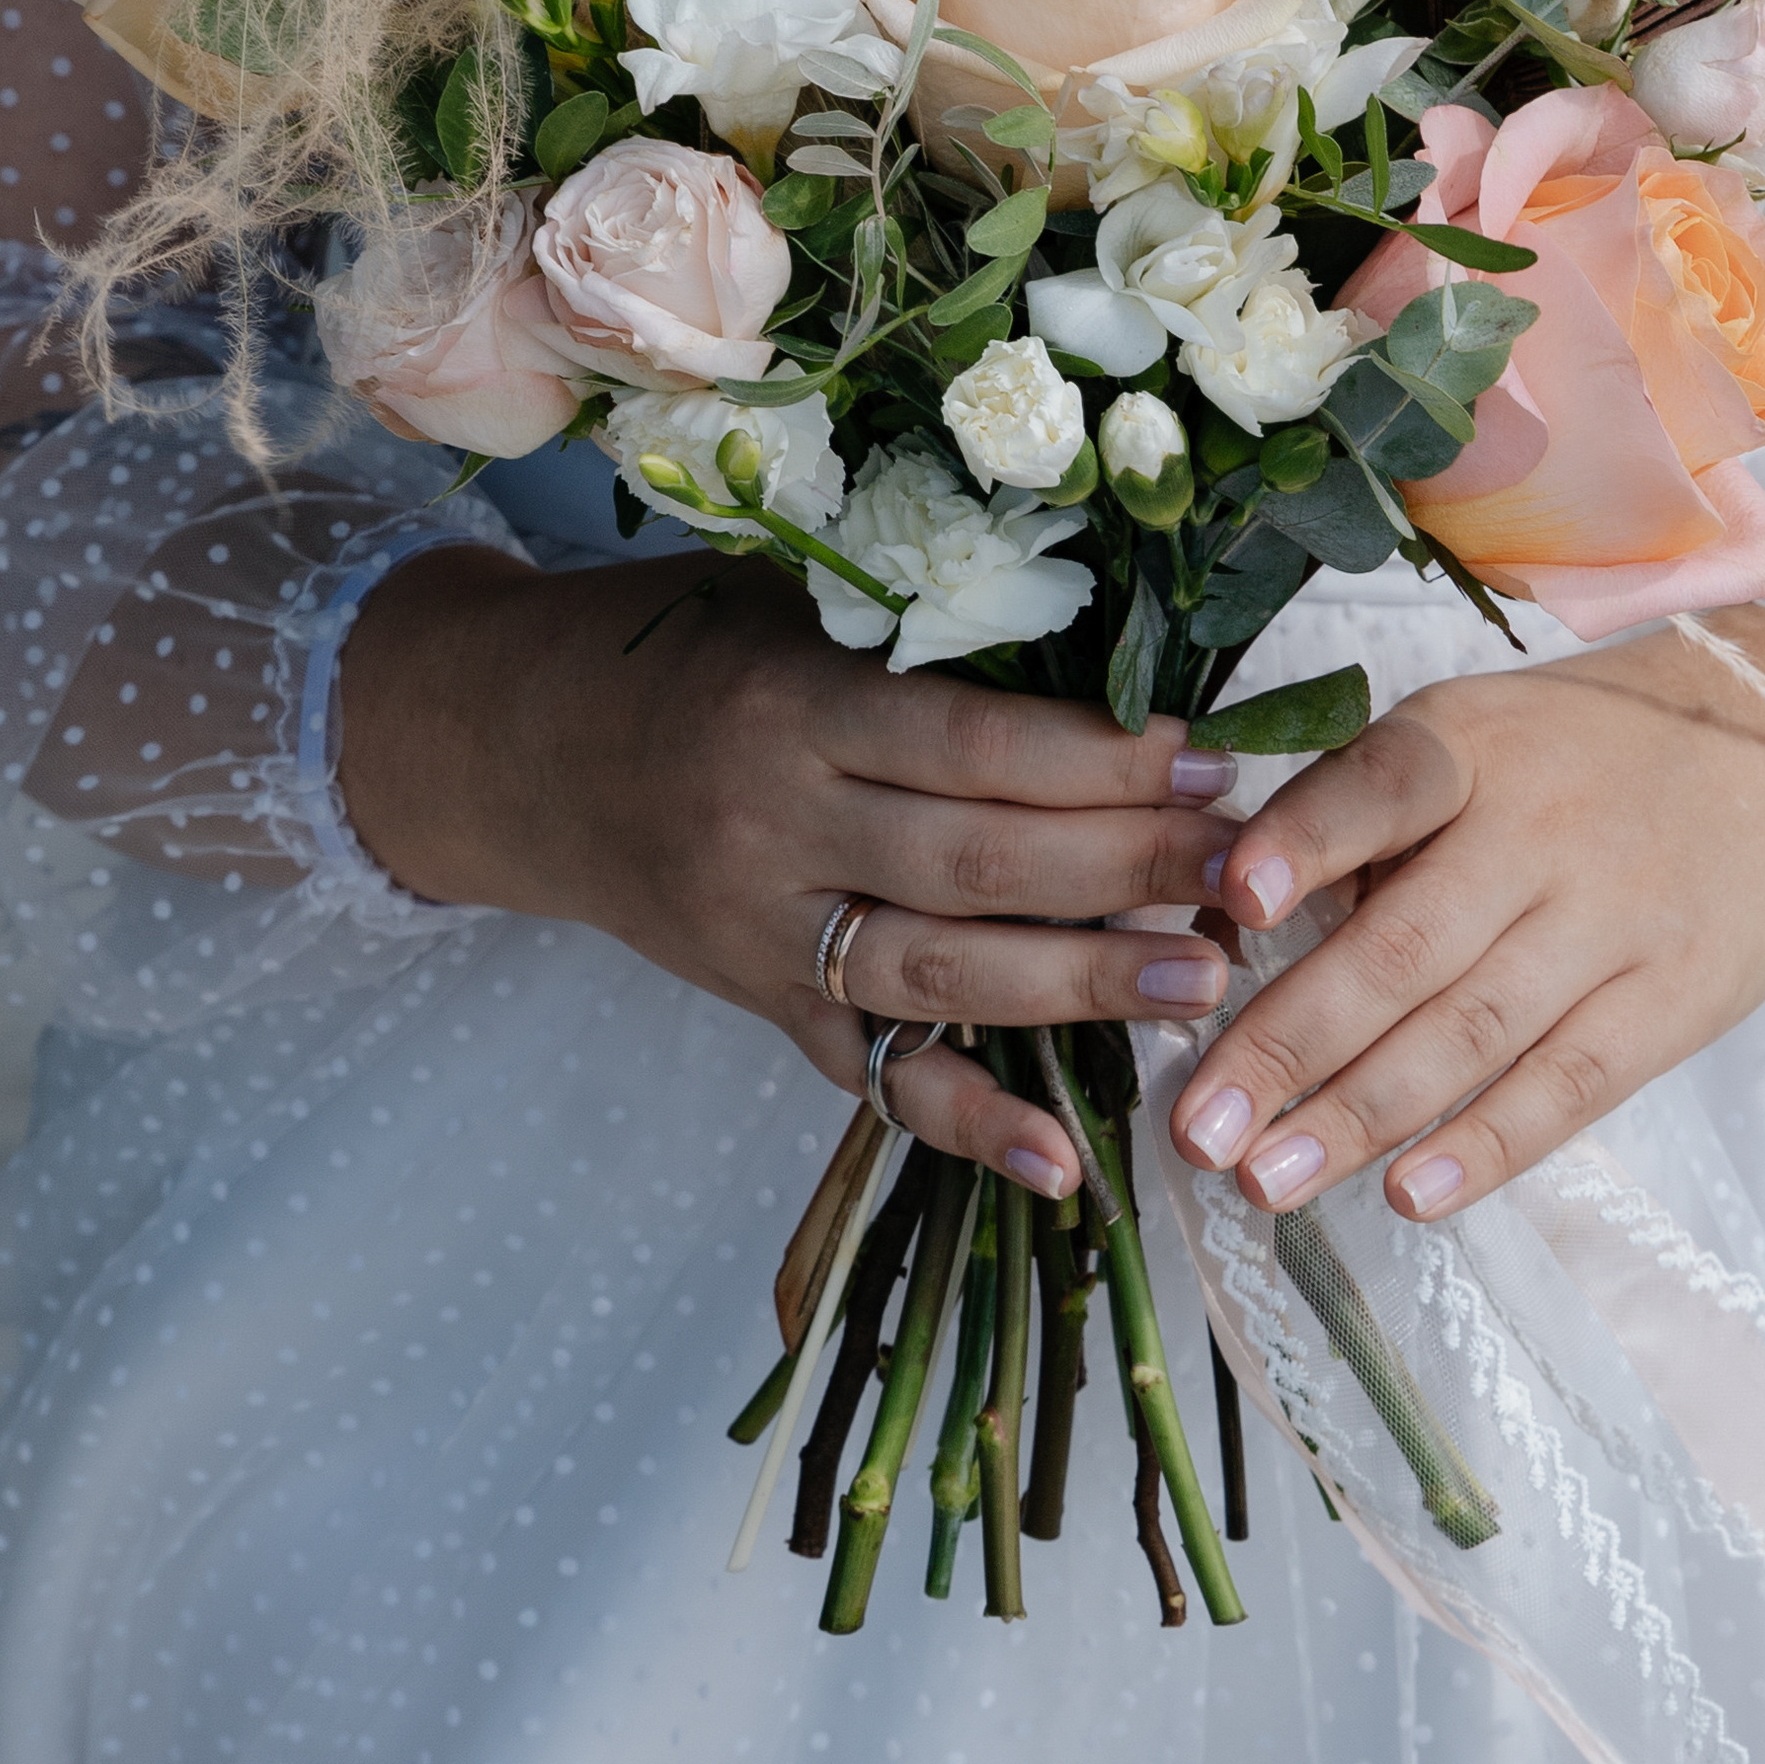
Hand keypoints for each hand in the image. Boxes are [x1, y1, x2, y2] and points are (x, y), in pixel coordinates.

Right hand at [338, 547, 1239, 1195]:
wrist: (515, 746)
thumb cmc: (677, 646)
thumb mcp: (785, 601)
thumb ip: (918, 634)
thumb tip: (1117, 644)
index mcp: (790, 709)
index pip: (971, 746)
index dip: (1099, 760)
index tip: (1211, 759)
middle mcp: (772, 830)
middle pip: (977, 864)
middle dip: (1126, 870)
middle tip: (1249, 872)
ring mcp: (762, 935)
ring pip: (939, 977)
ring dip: (1081, 988)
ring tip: (1205, 982)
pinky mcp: (760, 1007)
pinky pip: (869, 1075)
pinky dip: (965, 1124)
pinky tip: (1062, 1162)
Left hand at [1168, 607, 1764, 1221]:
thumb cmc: (1576, 761)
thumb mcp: (1472, 743)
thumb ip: (1363, 824)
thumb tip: (1228, 930)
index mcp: (1469, 746)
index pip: (1383, 784)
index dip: (1309, 839)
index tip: (1236, 896)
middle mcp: (1540, 826)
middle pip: (1407, 944)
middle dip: (1291, 1043)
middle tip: (1197, 1126)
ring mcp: (1615, 916)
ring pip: (1472, 1031)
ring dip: (1361, 1116)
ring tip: (1266, 1179)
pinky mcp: (1676, 997)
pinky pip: (1571, 1083)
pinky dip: (1488, 1145)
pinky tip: (1408, 1192)